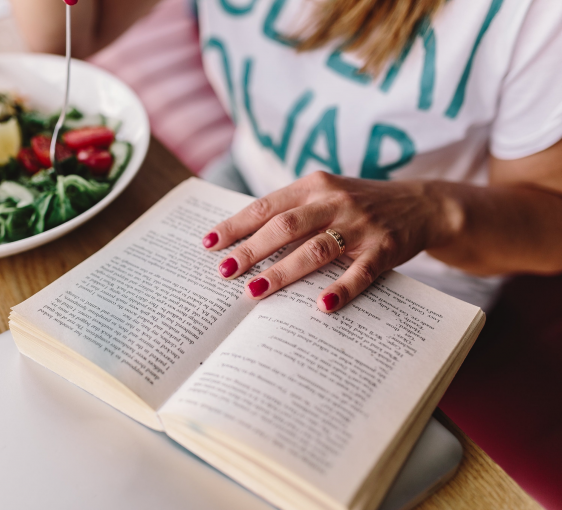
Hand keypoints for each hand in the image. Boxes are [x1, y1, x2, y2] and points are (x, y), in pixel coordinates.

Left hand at [201, 171, 457, 311]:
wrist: (421, 204)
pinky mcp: (385, 248)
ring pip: (316, 249)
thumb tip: (241, 238)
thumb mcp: (325, 195)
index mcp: (314, 186)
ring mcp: (361, 224)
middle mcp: (334, 201)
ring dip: (284, 272)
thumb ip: (292, 210)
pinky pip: (361, 272)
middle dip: (251, 251)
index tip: (209, 244)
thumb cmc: (359, 204)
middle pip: (285, 227)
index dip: (236, 225)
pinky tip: (321, 305)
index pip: (266, 206)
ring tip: (256, 291)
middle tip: (225, 272)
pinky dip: (341, 288)